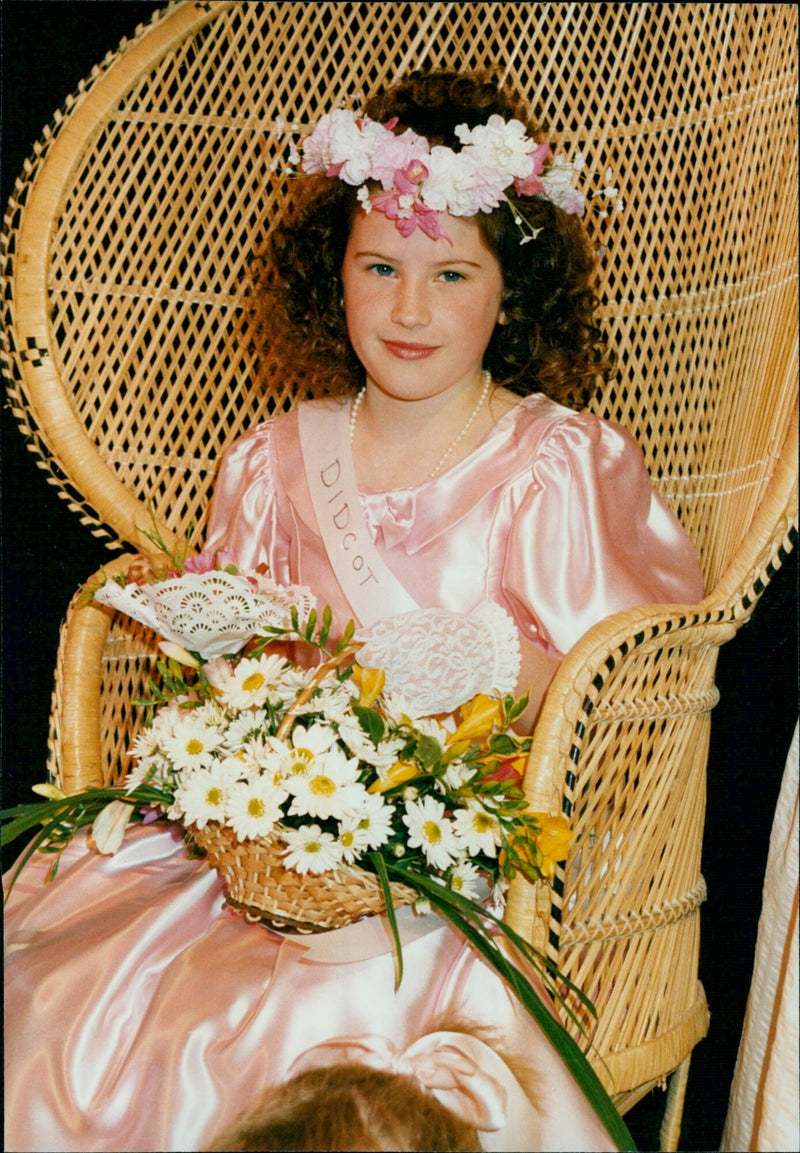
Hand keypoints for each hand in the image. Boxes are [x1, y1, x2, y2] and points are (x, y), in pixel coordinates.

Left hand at [356, 602, 520, 715]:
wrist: (483, 654)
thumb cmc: (447, 631)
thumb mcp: (416, 620)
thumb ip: (383, 629)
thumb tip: (357, 639)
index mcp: (402, 648)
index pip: (367, 658)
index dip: (367, 653)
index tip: (374, 651)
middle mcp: (406, 675)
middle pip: (374, 676)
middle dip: (380, 668)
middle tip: (400, 658)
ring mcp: (415, 695)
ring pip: (387, 691)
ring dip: (392, 682)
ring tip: (415, 668)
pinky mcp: (424, 709)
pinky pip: (402, 703)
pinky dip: (407, 694)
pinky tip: (423, 680)